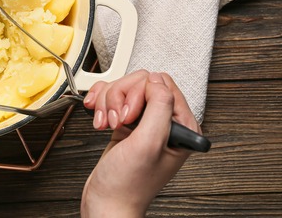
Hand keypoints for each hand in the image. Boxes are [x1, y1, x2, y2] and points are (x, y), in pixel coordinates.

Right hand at [80, 70, 200, 216]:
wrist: (107, 201)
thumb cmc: (128, 184)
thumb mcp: (148, 143)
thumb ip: (159, 107)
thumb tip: (156, 80)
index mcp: (182, 126)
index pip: (162, 84)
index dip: (140, 94)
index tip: (129, 115)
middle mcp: (165, 122)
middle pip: (140, 83)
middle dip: (120, 99)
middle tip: (118, 122)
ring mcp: (145, 122)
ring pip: (124, 88)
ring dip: (108, 103)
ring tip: (107, 124)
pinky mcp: (127, 123)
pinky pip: (112, 98)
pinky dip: (101, 105)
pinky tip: (99, 119)